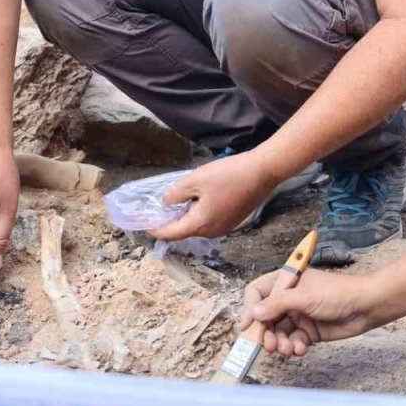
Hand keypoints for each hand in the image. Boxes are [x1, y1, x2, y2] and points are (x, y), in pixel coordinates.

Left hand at [150, 150, 277, 240]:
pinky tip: (199, 197)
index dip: (155, 229)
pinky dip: (200, 212)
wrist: (262, 172)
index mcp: (200, 225)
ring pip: (198, 225)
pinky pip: (210, 220)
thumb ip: (174, 194)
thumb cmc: (228, 175)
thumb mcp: (195, 180)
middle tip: (160, 206)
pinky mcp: (233, 220)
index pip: (171, 233)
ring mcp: (225, 227)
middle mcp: (212, 231)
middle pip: (185, 230)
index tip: (143, 223)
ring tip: (179, 199)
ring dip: (186, 215)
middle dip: (171, 220)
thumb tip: (165, 204)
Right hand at [242, 268, 380, 355]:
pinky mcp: (308, 331)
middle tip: (270, 346)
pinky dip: (294, 347)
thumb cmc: (338, 293)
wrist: (366, 307)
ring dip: (281, 343)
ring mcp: (298, 315)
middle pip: (265, 317)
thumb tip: (253, 313)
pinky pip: (292, 342)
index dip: (250, 308)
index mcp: (286, 281)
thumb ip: (278, 305)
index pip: (257, 292)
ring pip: (278, 333)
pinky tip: (301, 349)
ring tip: (289, 350)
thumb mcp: (305, 297)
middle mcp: (289, 298)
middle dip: (266, 333)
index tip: (248, 326)